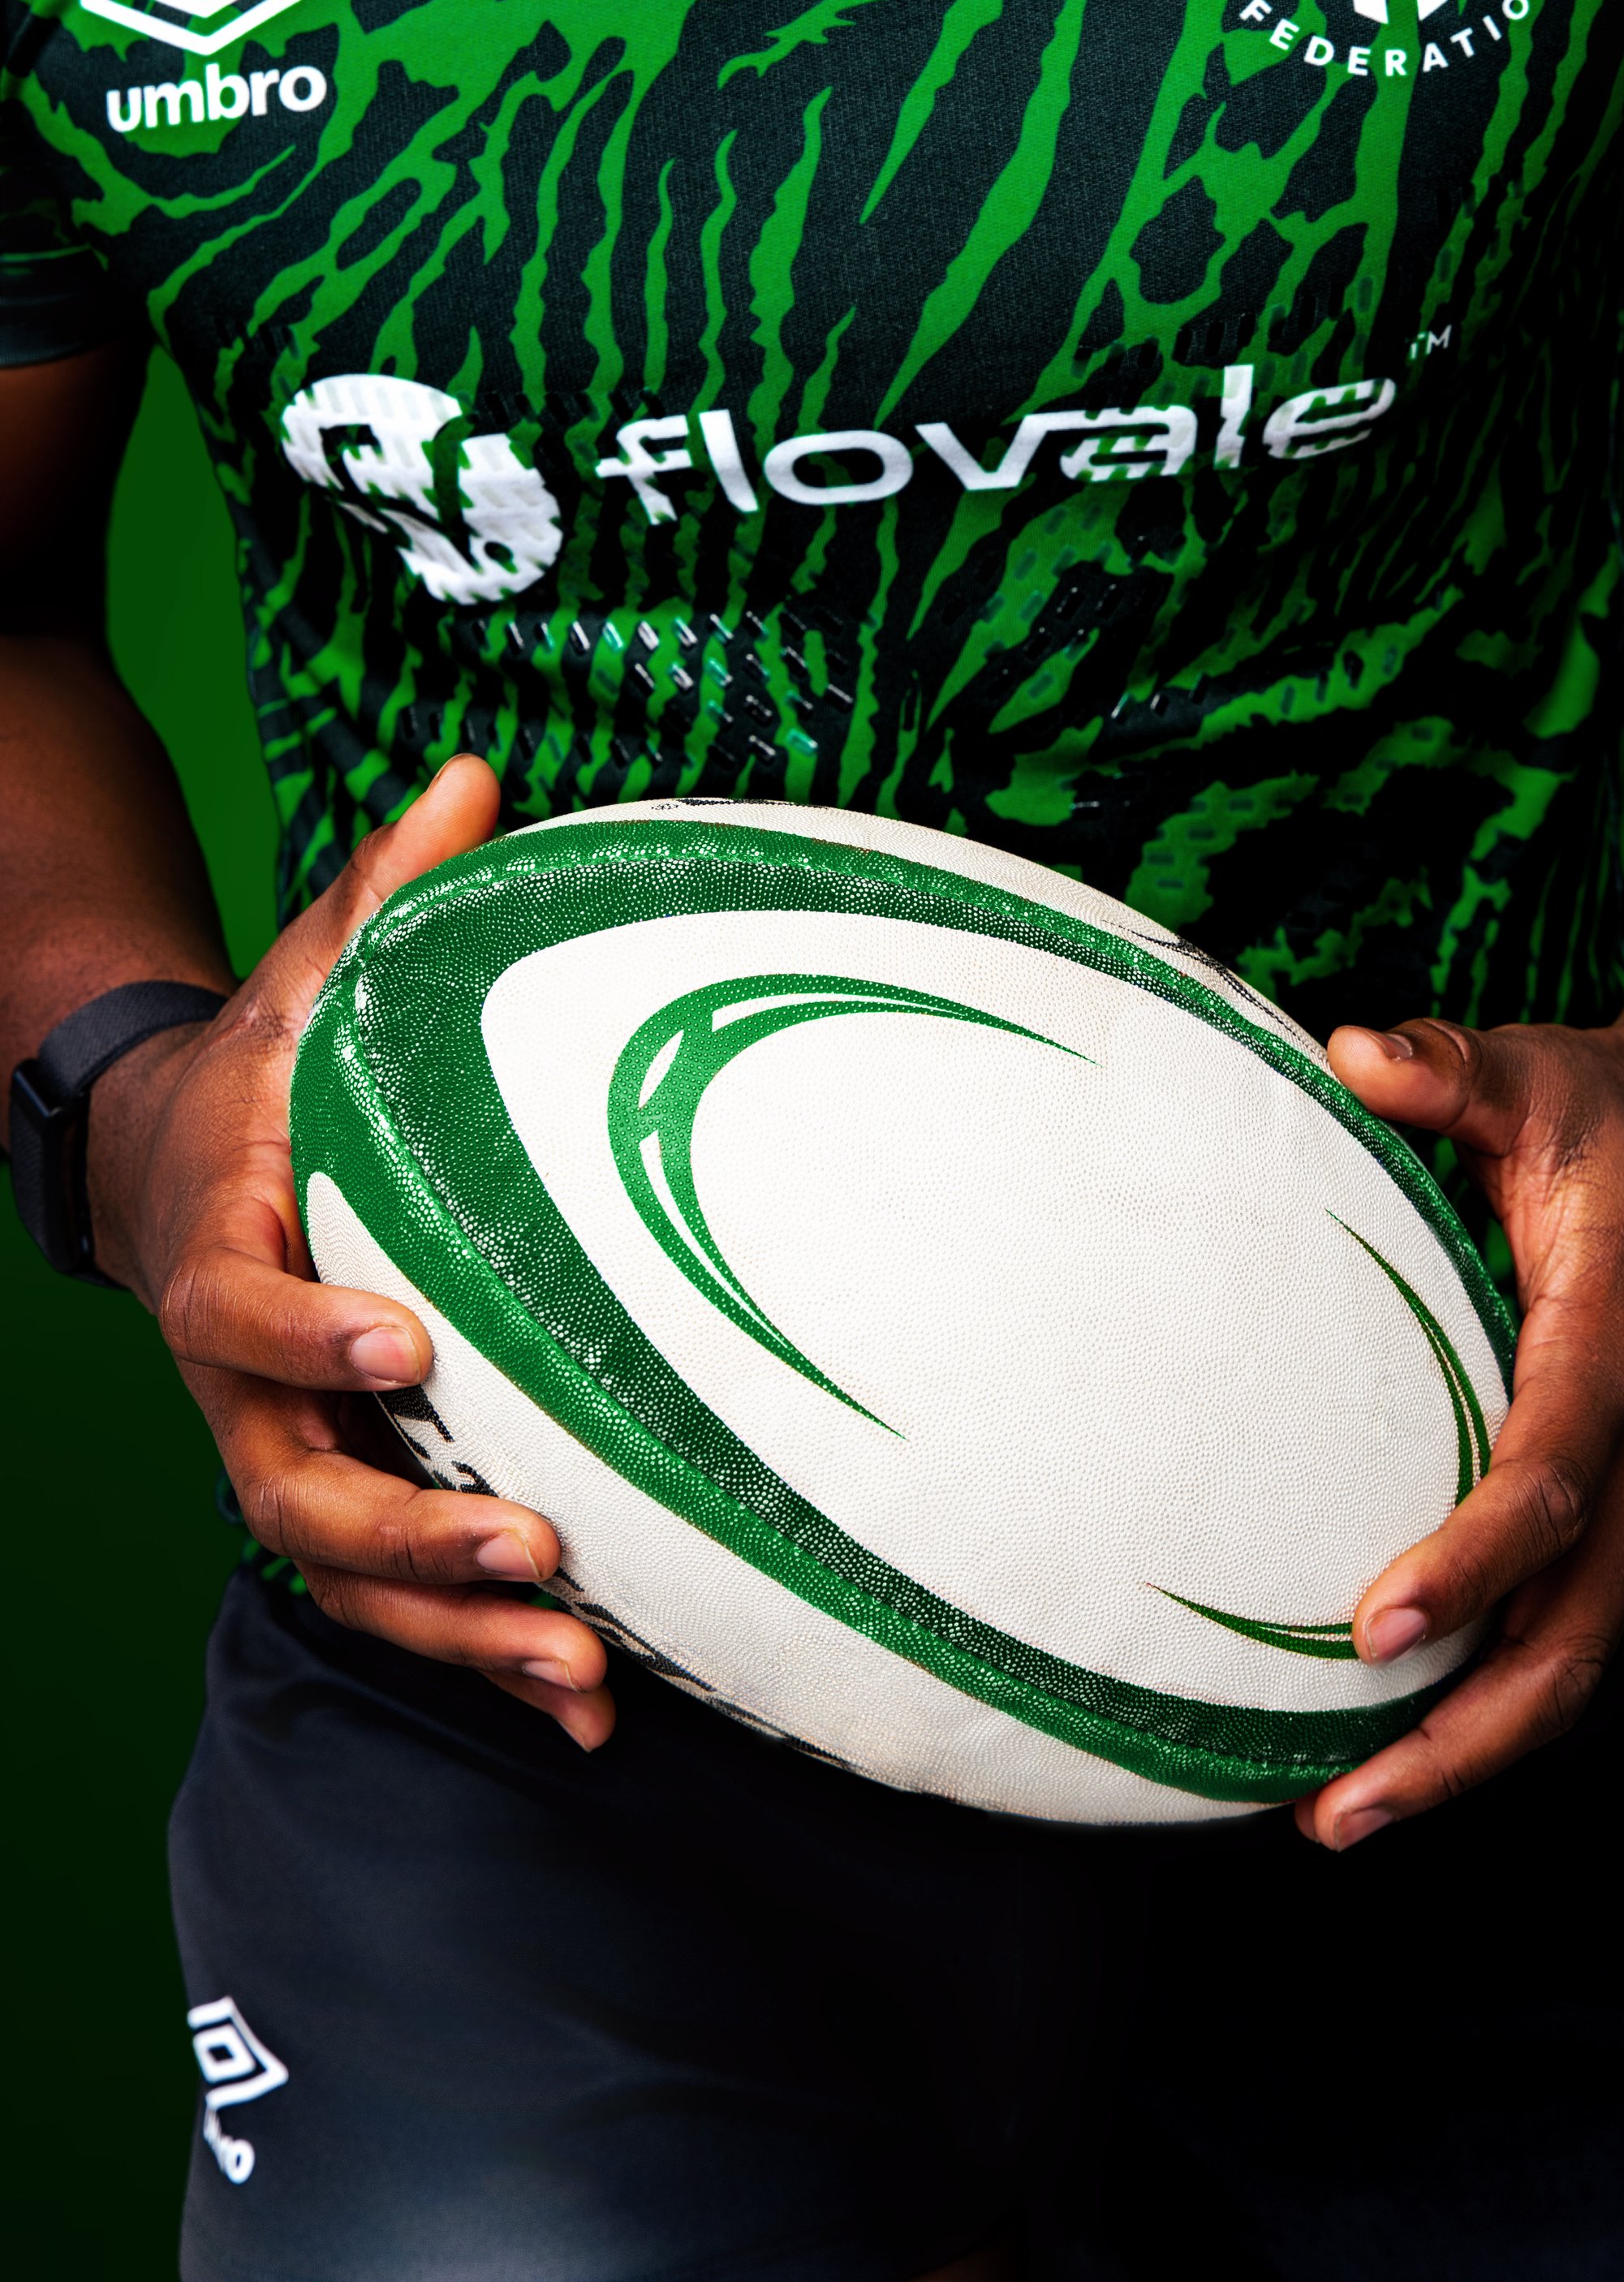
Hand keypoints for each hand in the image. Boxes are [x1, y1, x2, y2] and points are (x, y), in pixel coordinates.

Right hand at [87, 757, 614, 1749]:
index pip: (242, 1309)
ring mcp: (291, 1448)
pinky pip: (400, 1600)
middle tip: (530, 1550)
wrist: (172, 1162)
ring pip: (349, 1577)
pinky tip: (599, 1704)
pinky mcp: (348, 1493)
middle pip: (291, 1490)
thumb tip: (477, 770)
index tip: (404, 1343)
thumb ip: (385, 892)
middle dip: (405, 1537)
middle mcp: (245, 1376)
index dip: (307, 1335)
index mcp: (233, 1244)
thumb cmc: (267, 1068)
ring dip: (459, 1637)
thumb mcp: (308, 975)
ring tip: (583, 1671)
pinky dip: (485, 1659)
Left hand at [1295, 1008, 1623, 1849]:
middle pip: (1567, 1637)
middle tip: (1334, 1808)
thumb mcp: (1530, 1072)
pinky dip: (1488, 1712)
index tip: (1371, 1628)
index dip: (1469, 1562)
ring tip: (1337, 1817)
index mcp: (1616, 1348)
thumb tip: (1353, 1053)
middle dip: (1458, 1738)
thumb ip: (1445, 1068)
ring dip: (1465, 1755)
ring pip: (1569, 1667)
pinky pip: (1564, 1642)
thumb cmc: (1606, 1118)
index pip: (1548, 1480)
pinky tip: (1392, 1746)